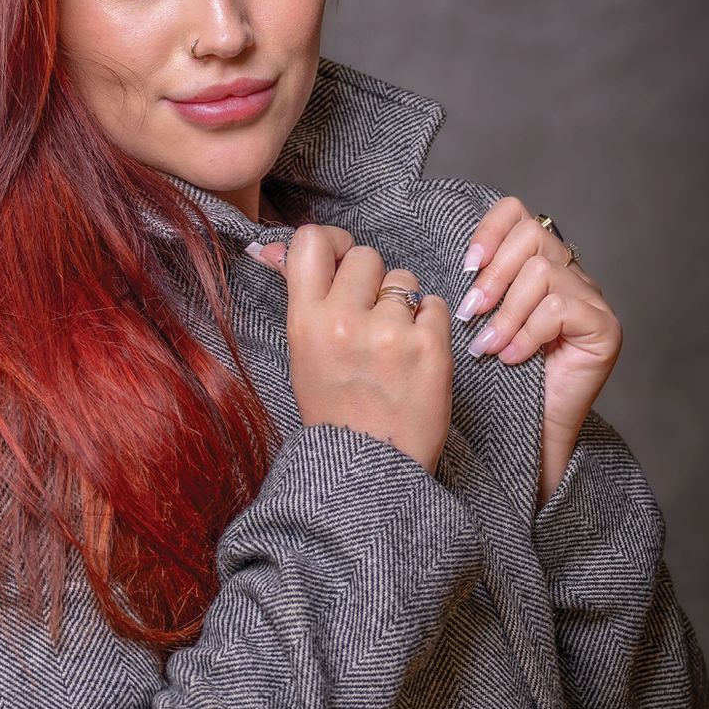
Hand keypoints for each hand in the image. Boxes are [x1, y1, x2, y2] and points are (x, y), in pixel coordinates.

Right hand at [252, 225, 453, 474]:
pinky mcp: (431, 346)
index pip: (311, 242)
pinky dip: (429, 326)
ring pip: (404, 279)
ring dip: (403, 304)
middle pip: (366, 256)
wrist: (372, 467)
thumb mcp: (303, 351)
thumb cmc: (335, 410)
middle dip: (372, 280)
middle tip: (370, 319)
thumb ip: (301, 297)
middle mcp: (344, 321)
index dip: (332, 241)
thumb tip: (273, 247)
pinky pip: (435, 305)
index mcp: (305, 322)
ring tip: (393, 345)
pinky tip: (414, 357)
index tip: (341, 260)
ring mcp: (390, 332)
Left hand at [456, 196, 622, 506]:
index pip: (518, 214)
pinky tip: (512, 358)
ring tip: (488, 346)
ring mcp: (592, 299)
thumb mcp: (475, 322)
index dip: (489, 231)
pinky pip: (559, 308)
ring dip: (507, 313)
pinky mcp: (605, 328)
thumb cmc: (494, 379)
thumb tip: (444, 264)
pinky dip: (527, 333)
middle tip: (472, 314)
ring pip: (543, 272)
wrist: (525, 434)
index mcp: (538, 264)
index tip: (466, 266)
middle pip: (532, 235)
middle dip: (494, 275)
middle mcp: (571, 274)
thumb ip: (471, 286)